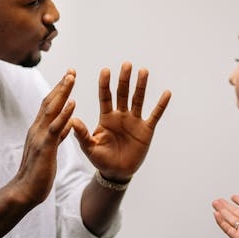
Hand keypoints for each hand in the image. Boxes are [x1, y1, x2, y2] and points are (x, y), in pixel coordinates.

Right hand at [11, 70, 76, 204]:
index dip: (59, 90)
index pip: (49, 105)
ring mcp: (39, 136)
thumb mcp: (50, 149)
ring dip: (62, 92)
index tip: (68, 77)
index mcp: (38, 129)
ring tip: (71, 78)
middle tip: (71, 70)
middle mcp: (37, 129)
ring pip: (51, 109)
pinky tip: (72, 103)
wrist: (24, 191)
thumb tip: (67, 124)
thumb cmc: (37, 172)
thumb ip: (57, 136)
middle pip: (49, 101)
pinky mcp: (45, 147)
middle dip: (61, 85)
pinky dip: (64, 114)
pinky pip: (55, 127)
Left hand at [72, 62, 171, 181]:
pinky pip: (155, 115)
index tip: (105, 70)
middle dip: (124, 79)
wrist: (117, 172)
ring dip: (141, 86)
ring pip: (138, 100)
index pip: (105, 97)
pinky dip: (161, 105)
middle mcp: (121, 115)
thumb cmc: (101, 159)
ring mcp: (134, 121)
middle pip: (123, 93)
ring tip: (143, 71)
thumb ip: (82, 134)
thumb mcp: (90, 147)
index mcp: (106, 118)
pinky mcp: (146, 130)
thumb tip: (72, 120)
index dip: (105, 84)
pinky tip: (166, 93)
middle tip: (126, 64)